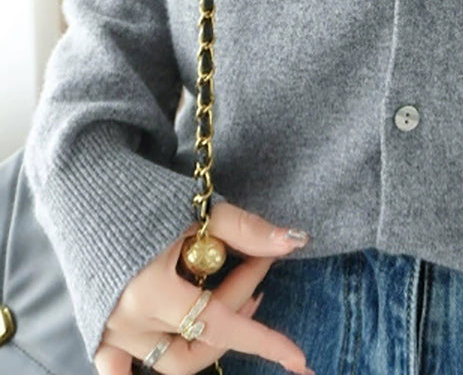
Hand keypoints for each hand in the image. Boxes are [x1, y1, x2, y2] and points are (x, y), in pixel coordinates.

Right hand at [92, 202, 314, 374]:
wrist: (84, 186)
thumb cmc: (142, 194)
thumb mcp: (197, 209)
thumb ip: (245, 230)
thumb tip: (294, 242)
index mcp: (150, 291)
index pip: (220, 325)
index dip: (264, 341)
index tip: (300, 358)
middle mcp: (127, 321)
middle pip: (199, 343)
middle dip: (237, 311)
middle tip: (255, 269)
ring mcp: (109, 330)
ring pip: (169, 362)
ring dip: (206, 339)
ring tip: (228, 297)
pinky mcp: (97, 330)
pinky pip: (119, 372)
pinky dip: (143, 372)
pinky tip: (176, 346)